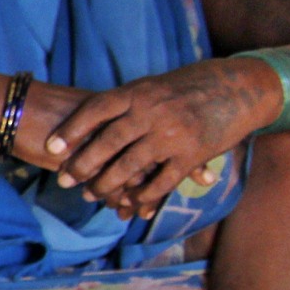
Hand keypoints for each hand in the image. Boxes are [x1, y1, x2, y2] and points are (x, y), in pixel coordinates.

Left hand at [29, 59, 267, 217]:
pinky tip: (130, 204)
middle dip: (83, 165)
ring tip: (91, 195)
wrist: (239, 87)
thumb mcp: (153, 86)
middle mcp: (153, 112)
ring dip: (108, 184)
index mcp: (139, 92)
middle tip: (64, 181)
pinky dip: (144, 196)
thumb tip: (89, 119)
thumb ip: (126, 102)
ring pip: (130, 165)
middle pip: (108, 141)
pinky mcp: (192, 154)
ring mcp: (173, 133)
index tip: (51, 148)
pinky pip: (162, 181)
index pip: (96, 109)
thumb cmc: (189, 86)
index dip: (71, 129)